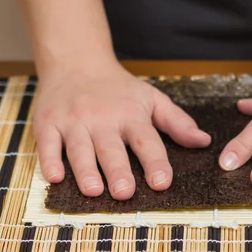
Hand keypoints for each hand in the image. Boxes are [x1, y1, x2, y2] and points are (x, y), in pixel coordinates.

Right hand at [34, 63, 210, 199]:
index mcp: (131, 115)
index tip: (162, 182)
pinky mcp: (48, 124)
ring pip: (79, 149)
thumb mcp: (151, 99)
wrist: (75, 60)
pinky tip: (54, 177)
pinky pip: (47, 144)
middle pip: (111, 149)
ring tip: (93, 191)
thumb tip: (203, 141)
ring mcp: (73, 121)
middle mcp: (102, 119)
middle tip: (124, 192)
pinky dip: (49, 160)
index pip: (146, 141)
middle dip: (118, 170)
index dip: (155, 162)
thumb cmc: (117, 88)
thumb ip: (177, 123)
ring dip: (85, 170)